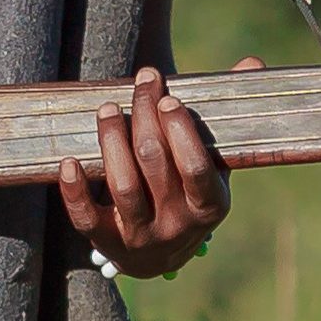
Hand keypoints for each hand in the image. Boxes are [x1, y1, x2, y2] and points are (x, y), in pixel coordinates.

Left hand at [63, 60, 239, 275]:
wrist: (162, 257)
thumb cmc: (189, 194)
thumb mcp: (214, 165)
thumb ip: (224, 117)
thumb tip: (251, 63)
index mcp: (210, 204)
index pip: (197, 167)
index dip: (181, 132)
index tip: (169, 98)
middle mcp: (177, 223)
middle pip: (155, 164)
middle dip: (146, 119)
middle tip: (141, 84)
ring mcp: (141, 235)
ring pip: (123, 186)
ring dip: (111, 142)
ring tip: (108, 108)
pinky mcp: (106, 242)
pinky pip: (85, 217)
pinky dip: (75, 189)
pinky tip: (69, 160)